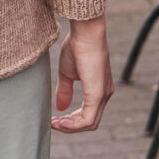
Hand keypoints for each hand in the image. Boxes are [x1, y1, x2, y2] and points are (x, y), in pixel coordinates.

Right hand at [51, 15, 113, 132]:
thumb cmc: (77, 46)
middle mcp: (105, 94)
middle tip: (53, 124)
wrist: (85, 32)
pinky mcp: (98, 94)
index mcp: (99, 88)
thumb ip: (65, 90)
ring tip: (54, 123)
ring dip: (70, 127)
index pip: (88, 113)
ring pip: (89, 123)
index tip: (55, 119)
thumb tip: (61, 107)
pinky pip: (88, 119)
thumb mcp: (67, 72)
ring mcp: (103, 95)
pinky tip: (60, 121)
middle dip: (70, 126)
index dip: (71, 119)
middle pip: (89, 121)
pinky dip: (73, 124)